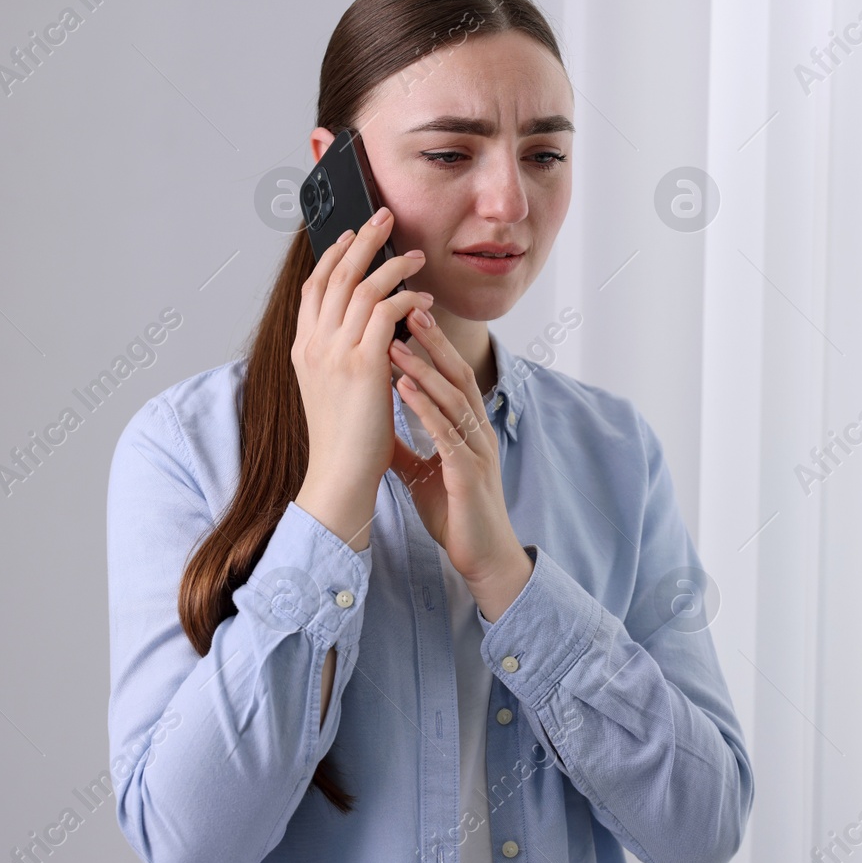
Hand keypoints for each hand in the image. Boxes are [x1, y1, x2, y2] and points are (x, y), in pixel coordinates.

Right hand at [292, 207, 432, 548]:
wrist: (340, 476)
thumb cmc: (343, 439)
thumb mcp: (329, 388)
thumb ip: (337, 354)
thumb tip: (361, 327)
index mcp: (302, 347)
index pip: (313, 285)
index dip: (332, 255)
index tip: (352, 235)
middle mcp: (314, 343)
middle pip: (336, 274)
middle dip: (362, 240)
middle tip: (384, 217)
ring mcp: (335, 352)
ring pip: (363, 287)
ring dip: (393, 265)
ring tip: (417, 255)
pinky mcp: (363, 364)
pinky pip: (387, 313)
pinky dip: (407, 299)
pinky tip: (424, 299)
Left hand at [386, 313, 531, 612]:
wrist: (483, 558)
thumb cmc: (456, 513)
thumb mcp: (422, 471)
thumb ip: (405, 443)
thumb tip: (378, 421)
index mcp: (467, 428)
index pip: (451, 376)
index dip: (431, 345)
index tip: (406, 314)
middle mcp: (477, 432)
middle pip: (458, 374)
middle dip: (433, 340)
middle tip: (407, 304)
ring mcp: (476, 452)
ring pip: (453, 399)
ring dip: (424, 367)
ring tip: (397, 340)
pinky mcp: (468, 476)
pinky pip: (447, 435)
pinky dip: (424, 409)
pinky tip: (403, 390)